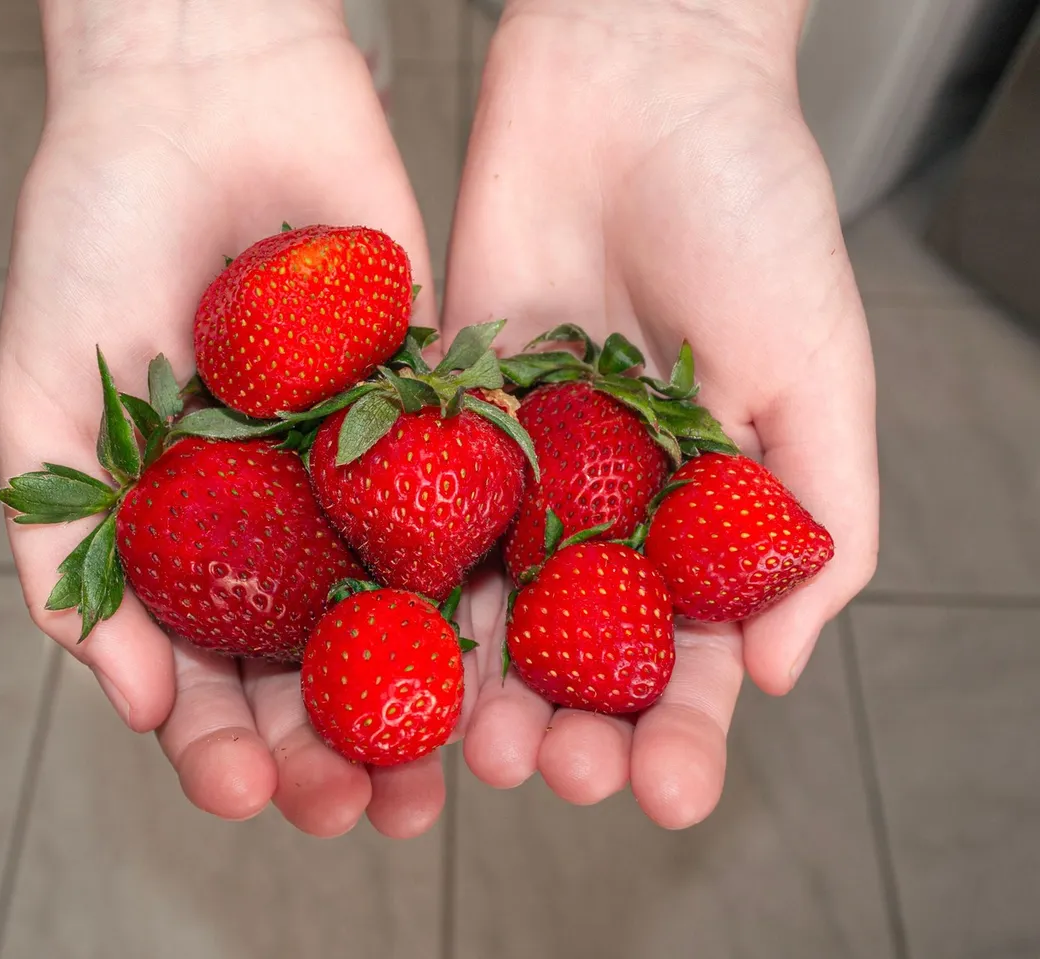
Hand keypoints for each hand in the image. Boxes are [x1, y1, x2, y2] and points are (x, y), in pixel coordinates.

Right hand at [0, 0, 443, 837]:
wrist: (207, 93)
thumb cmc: (97, 227)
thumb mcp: (43, 400)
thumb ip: (66, 547)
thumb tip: (127, 694)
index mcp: (185, 523)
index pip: (207, 663)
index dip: (223, 738)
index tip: (243, 789)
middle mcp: (280, 505)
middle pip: (314, 657)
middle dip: (332, 742)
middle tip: (357, 811)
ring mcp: (363, 461)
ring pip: (401, 607)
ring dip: (417, 698)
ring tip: (437, 774)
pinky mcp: (439, 406)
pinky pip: (469, 506)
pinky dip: (485, 581)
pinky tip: (504, 650)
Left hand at [442, 0, 878, 825]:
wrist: (633, 87)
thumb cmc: (752, 209)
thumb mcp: (817, 369)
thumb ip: (816, 520)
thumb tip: (777, 671)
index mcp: (707, 508)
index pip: (694, 649)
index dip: (682, 727)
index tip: (666, 789)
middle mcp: (610, 502)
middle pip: (583, 650)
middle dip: (573, 725)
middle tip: (554, 776)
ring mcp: (523, 464)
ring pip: (494, 603)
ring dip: (482, 685)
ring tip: (473, 747)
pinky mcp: (445, 415)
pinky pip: (421, 513)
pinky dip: (412, 583)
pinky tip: (397, 649)